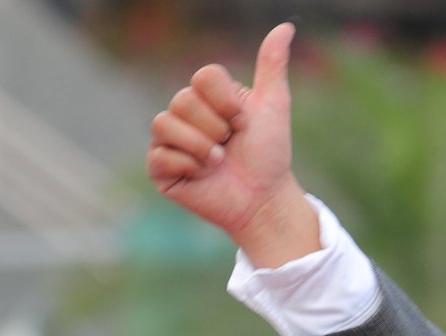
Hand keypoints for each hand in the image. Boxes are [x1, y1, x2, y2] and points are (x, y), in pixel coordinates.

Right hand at [146, 23, 319, 265]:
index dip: (226, 101)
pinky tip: (203, 176)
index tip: (243, 123)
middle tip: (231, 146)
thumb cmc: (269, 155)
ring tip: (219, 162)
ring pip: (165, 124)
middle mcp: (184, 113)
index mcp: (207, 95)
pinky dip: (187, 165)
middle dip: (216, 128)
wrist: (264, 199)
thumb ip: (273, 66)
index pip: (203, 77)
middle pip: (183, 100)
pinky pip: (159, 154)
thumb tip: (286, 26)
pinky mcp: (160, 168)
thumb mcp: (274, 106)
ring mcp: (169, 140)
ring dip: (201, 147)